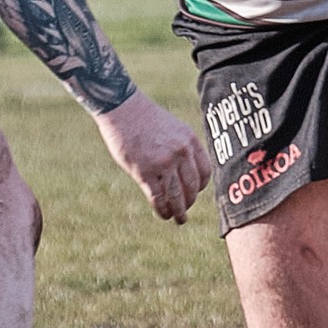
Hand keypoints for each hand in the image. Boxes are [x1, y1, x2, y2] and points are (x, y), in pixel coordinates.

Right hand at [93, 92, 212, 223]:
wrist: (122, 108)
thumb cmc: (145, 118)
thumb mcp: (173, 128)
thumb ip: (182, 148)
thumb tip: (185, 172)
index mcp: (190, 140)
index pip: (205, 171)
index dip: (201, 186)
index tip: (195, 192)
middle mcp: (180, 153)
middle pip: (192, 186)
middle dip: (190, 202)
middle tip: (185, 210)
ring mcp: (162, 163)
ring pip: (176, 196)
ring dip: (179, 211)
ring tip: (179, 220)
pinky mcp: (144, 172)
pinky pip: (158, 197)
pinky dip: (162, 209)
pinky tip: (163, 214)